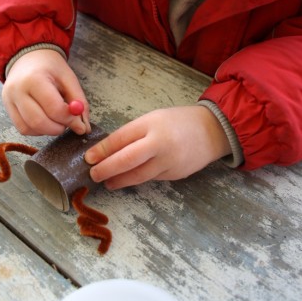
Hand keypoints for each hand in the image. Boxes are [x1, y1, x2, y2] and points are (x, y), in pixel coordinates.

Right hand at [2, 49, 90, 135]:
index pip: (54, 108)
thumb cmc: (50, 67)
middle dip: (58, 128)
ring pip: (29, 128)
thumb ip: (78, 101)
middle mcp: (17, 91)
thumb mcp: (68, 78)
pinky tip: (45, 120)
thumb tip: (84, 128)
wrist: (28, 57)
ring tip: (57, 119)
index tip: (80, 124)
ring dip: (47, 130)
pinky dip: (37, 130)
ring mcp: (9, 100)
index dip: (70, 120)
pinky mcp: (7, 108)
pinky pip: (22, 128)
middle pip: (38, 122)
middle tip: (68, 124)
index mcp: (34, 79)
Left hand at [85, 106, 230, 188]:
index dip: (102, 150)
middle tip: (93, 174)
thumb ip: (134, 133)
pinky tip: (128, 179)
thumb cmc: (178, 121)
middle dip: (106, 169)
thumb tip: (109, 150)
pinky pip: (151, 178)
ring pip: (138, 175)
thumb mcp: (154, 119)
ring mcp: (168, 161)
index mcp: (151, 124)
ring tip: (107, 181)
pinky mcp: (175, 175)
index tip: (88, 158)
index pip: (121, 138)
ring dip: (119, 180)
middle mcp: (159, 143)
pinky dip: (138, 179)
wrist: (212, 130)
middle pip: (127, 160)